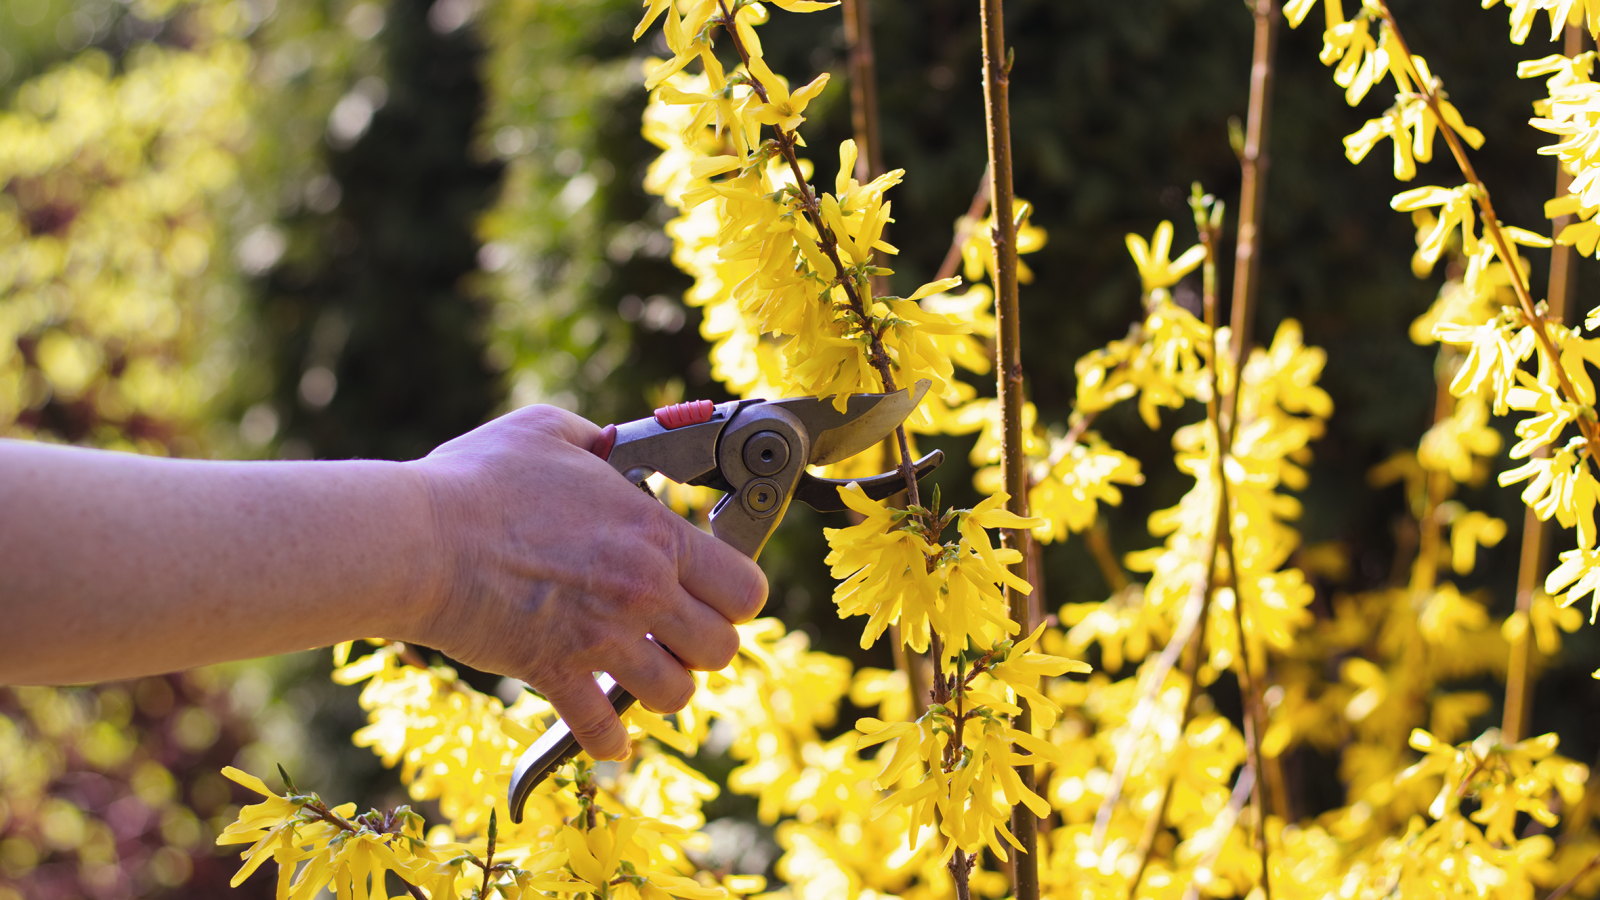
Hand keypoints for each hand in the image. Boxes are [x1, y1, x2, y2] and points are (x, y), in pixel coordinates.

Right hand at [403, 405, 767, 760]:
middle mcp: (643, 590)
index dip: (736, 595)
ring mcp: (602, 637)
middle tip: (676, 634)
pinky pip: (603, 730)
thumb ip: (594, 439)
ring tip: (641, 672)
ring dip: (663, 688)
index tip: (712, 592)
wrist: (417, 537)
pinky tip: (607, 733)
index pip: (745, 587)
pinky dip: (608, 739)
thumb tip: (609, 443)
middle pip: (722, 648)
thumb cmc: (476, 481)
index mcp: (652, 533)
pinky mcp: (556, 673)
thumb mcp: (546, 431)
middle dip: (704, 645)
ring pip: (677, 694)